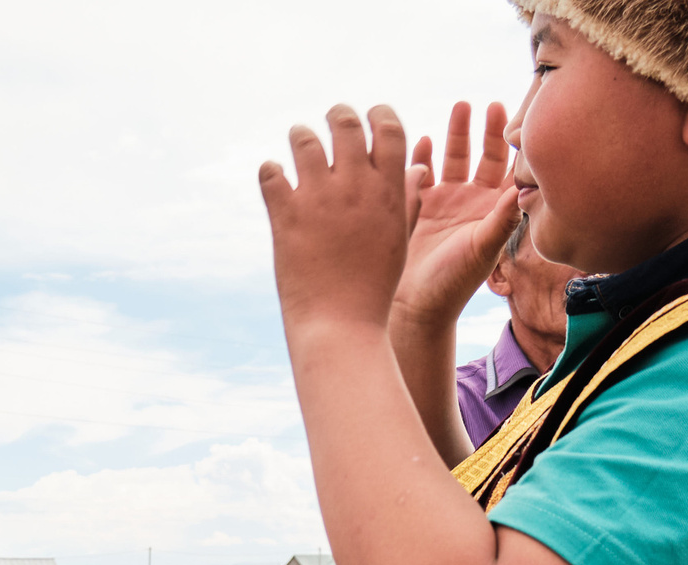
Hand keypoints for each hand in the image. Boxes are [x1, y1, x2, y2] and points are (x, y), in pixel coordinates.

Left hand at [261, 104, 415, 344]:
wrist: (340, 326)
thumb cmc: (373, 288)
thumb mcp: (398, 241)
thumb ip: (407, 200)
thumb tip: (417, 167)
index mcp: (388, 191)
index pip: (389, 128)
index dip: (380, 114)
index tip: (371, 116)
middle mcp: (355, 186)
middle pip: (345, 123)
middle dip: (338, 115)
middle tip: (331, 118)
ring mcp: (319, 198)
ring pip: (304, 140)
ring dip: (301, 136)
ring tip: (299, 139)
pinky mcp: (286, 215)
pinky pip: (270, 173)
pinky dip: (271, 171)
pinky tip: (275, 178)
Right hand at [396, 102, 521, 332]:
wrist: (416, 304)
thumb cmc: (453, 282)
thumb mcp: (482, 248)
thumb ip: (501, 218)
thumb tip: (523, 188)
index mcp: (494, 212)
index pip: (510, 171)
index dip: (517, 147)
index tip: (522, 121)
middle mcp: (473, 202)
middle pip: (485, 157)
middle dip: (489, 130)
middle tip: (495, 105)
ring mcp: (446, 202)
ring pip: (455, 157)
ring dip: (458, 132)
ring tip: (461, 105)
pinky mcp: (419, 205)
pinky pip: (422, 171)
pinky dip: (423, 154)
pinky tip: (423, 138)